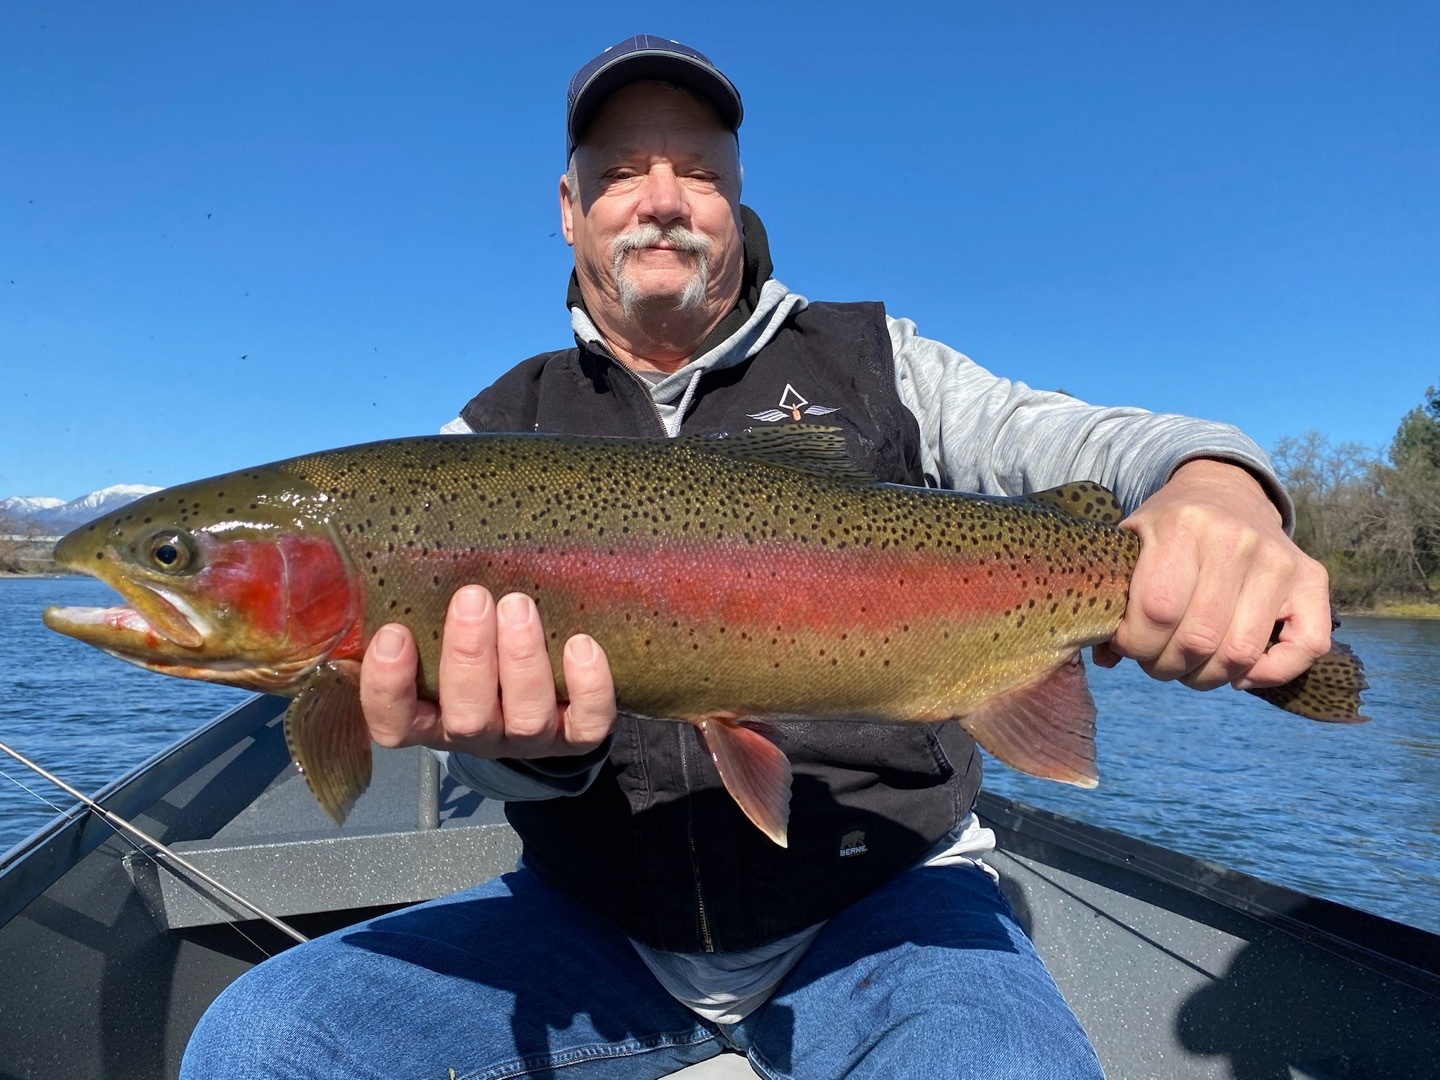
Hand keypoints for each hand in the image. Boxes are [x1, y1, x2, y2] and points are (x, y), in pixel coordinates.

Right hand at [359, 585, 616, 758]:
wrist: (542, 689)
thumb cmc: (474, 646)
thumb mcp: (434, 633)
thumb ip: (416, 610)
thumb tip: (387, 552)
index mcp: (428, 718)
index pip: (395, 723)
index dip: (388, 687)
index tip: (393, 634)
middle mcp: (476, 735)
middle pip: (468, 719)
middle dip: (469, 656)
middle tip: (473, 597)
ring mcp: (526, 739)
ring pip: (526, 719)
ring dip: (521, 660)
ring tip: (519, 606)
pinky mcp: (575, 735)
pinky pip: (588, 725)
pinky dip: (588, 688)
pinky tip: (582, 645)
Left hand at [1092, 459, 1331, 690]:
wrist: (1223, 491)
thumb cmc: (1167, 529)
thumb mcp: (1130, 544)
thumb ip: (1112, 598)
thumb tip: (1104, 659)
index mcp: (1183, 525)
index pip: (1157, 610)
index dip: (1135, 644)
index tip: (1128, 645)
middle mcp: (1236, 539)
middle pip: (1197, 639)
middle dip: (1166, 666)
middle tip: (1156, 661)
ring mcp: (1279, 559)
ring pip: (1240, 652)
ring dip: (1207, 677)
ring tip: (1189, 667)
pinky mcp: (1312, 577)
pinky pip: (1307, 646)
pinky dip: (1269, 674)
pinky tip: (1239, 674)